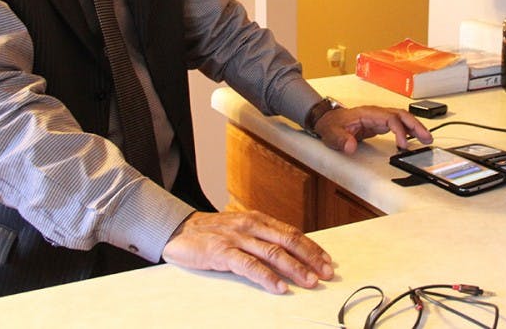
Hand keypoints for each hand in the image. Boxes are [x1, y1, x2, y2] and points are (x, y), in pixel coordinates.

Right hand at [161, 210, 333, 293]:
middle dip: (310, 257)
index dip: (311, 247)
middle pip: (288, 241)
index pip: (292, 232)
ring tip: (309, 281)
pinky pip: (249, 265)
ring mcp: (237, 238)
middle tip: (326, 272)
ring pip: (273, 253)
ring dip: (294, 268)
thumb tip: (289, 253)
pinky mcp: (223, 252)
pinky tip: (279, 286)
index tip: (326, 260)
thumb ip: (262, 238)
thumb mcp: (242, 229)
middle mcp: (251, 225)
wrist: (179, 229)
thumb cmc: (213, 232)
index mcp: (258, 219)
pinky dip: (267, 277)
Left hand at [314, 104, 433, 153]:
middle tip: (427, 138)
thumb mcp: (331, 134)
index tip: (404, 145)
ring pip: (402, 118)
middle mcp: (376, 113)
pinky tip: (414, 138)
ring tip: (427, 139)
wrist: (326, 120)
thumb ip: (341, 140)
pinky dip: (408, 130)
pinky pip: (398, 124)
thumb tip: (351, 146)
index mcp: (367, 113)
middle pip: (401, 115)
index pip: (390, 118)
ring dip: (415, 127)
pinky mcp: (379, 124)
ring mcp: (378, 117)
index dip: (399, 131)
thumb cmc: (331, 125)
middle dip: (416, 125)